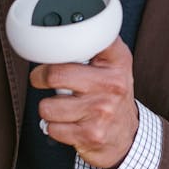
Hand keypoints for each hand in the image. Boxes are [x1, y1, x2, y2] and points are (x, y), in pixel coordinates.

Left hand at [30, 37, 139, 168]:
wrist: (128, 135)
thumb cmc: (112, 96)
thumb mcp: (112, 64)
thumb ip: (93, 45)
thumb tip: (58, 32)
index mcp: (117, 60)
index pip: (87, 39)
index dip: (61, 43)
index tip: (54, 47)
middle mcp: (112, 84)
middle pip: (55, 74)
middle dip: (40, 77)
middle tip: (42, 79)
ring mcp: (101, 111)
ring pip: (47, 106)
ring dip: (49, 108)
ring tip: (63, 105)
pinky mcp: (90, 135)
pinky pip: (52, 128)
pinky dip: (55, 127)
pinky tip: (68, 123)